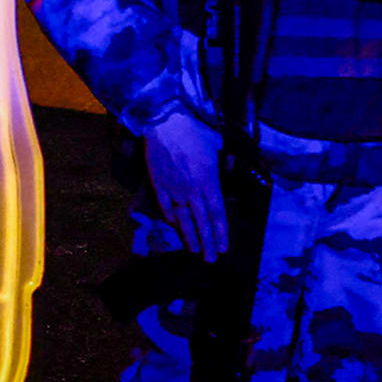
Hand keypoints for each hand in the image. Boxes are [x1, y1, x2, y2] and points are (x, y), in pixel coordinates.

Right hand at [143, 110, 226, 261]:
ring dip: (189, 236)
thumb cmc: (194, 131)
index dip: (220, 233)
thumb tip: (219, 179)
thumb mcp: (215, 149)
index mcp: (209, 182)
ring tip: (194, 250)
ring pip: (183, 218)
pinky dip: (170, 218)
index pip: (217, 214)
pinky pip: (164, 206)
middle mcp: (192, 191)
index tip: (224, 248)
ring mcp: (173, 189)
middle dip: (207, 242)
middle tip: (211, 259)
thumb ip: (217, 169)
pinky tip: (175, 226)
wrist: (165, 123)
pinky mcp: (157, 184)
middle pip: (201, 222)